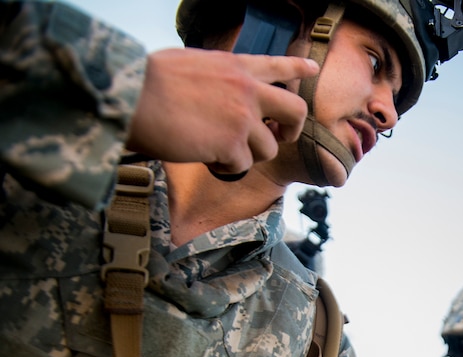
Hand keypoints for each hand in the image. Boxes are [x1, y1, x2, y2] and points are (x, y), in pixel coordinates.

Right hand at [127, 47, 318, 173]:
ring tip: (220, 151)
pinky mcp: (233, 145)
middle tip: (277, 137)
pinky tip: (208, 160)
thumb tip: (218, 93)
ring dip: (247, 155)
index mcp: (235, 66)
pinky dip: (227, 168)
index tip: (313, 68)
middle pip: (295, 110)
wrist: (131, 96)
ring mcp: (243, 118)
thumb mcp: (190, 64)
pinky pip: (243, 165)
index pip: (277, 64)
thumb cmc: (146, 81)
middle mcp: (247, 90)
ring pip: (268, 147)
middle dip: (292, 129)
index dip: (298, 67)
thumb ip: (216, 78)